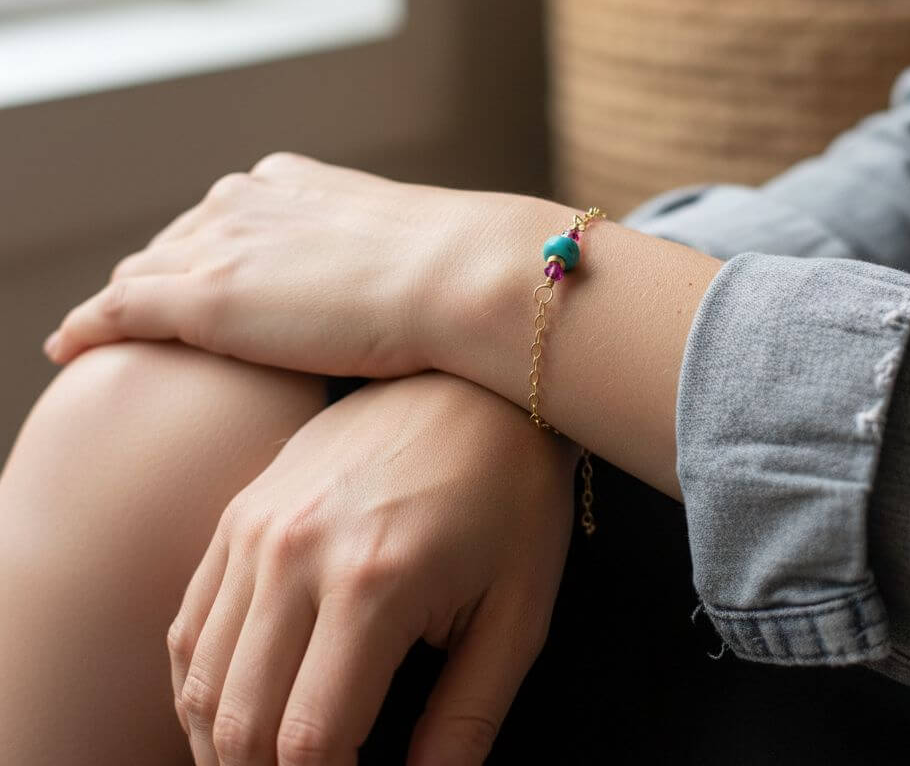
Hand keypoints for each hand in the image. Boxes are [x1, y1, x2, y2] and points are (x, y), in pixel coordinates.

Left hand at [42, 152, 531, 377]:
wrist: (459, 275)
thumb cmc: (452, 273)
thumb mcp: (399, 248)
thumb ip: (368, 259)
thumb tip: (380, 292)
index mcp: (290, 182)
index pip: (219, 219)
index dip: (202, 256)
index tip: (199, 288)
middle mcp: (244, 200)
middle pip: (172, 244)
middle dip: (158, 281)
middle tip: (145, 324)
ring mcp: (221, 246)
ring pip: (141, 276)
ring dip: (122, 307)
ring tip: (106, 339)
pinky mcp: (205, 297)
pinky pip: (118, 311)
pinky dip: (87, 329)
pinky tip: (67, 348)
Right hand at [168, 371, 577, 765]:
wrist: (476, 384)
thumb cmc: (512, 494)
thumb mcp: (517, 613)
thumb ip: (465, 721)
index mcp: (372, 584)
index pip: (307, 744)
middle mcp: (295, 552)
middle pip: (239, 722)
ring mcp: (257, 524)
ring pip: (200, 676)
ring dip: (222, 743)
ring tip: (269, 764)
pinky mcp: (243, 506)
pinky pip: (190, 617)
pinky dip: (202, 681)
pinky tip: (238, 704)